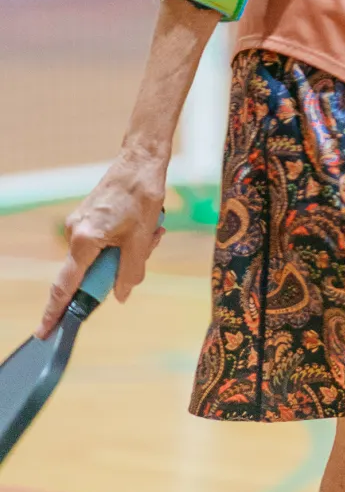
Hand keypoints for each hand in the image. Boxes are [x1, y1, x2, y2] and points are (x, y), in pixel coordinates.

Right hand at [37, 151, 167, 336]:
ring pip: (101, 256)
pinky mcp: (88, 217)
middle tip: (146, 246)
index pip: (66, 286)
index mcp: (85, 240)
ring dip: (128, 251)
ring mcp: (80, 224)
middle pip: (89, 271)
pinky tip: (148, 225)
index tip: (45, 332)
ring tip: (153, 230)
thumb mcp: (141, 239)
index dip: (56, 312)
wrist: (141, 159)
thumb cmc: (142, 195)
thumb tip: (120, 295)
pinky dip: (124, 240)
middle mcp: (75, 233)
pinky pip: (102, 241)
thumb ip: (130, 272)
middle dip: (118, 268)